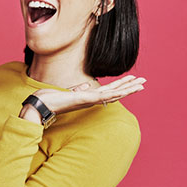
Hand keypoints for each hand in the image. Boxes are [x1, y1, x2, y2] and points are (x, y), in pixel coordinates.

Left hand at [19, 75, 145, 122]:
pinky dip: (116, 93)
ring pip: (114, 94)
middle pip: (115, 92)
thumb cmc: (53, 99)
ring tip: (141, 84)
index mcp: (89, 97)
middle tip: (144, 82)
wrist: (43, 105)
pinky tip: (126, 90)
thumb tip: (85, 85)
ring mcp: (90, 100)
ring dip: (128, 89)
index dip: (121, 86)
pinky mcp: (86, 100)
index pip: (109, 91)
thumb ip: (79, 90)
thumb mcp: (70, 92)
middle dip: (130, 87)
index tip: (132, 81)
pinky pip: (104, 96)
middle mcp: (92, 100)